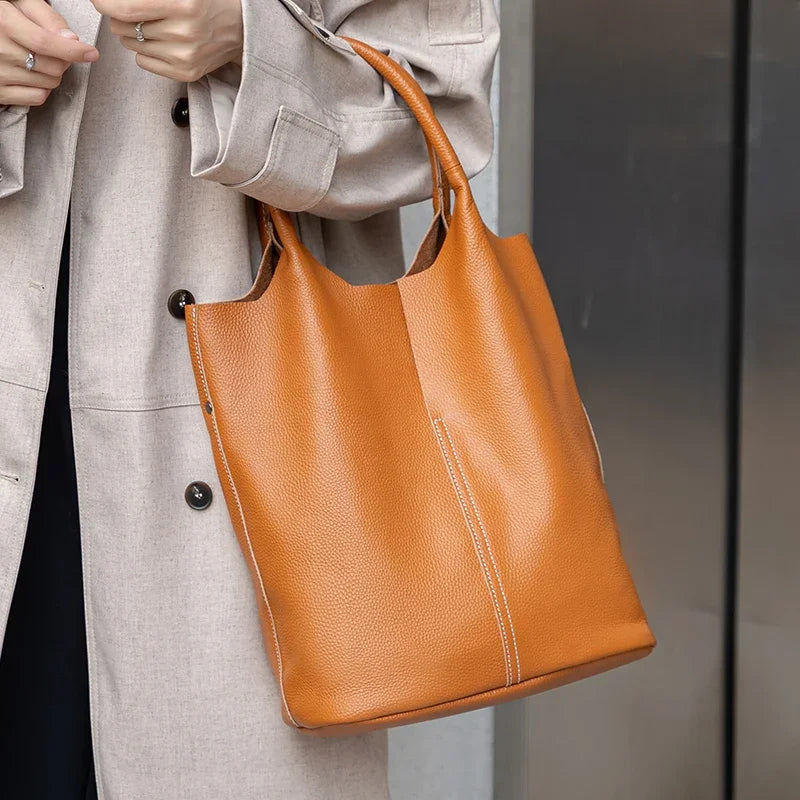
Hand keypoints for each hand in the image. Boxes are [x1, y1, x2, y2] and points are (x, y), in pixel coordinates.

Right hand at [0, 0, 98, 105]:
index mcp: (3, 23)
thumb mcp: (20, 5)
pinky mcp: (0, 93)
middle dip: (64, 60)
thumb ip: (46, 17)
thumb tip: (71, 39)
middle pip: (53, 67)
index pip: (44, 42)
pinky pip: (38, 97)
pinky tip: (35, 75)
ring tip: (39, 59)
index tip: (91, 53)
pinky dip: (43, 88)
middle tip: (56, 51)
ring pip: (50, 83)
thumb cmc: (2, 19)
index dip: (72, 50)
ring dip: (54, 74)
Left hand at [95, 0, 243, 82]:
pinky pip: (143, 62)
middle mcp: (183, 32)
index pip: (123, 7)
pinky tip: (162, 42)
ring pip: (131, 45)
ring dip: (133, 34)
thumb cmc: (206, 1)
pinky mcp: (185, 73)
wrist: (240, 27)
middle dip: (120, 17)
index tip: (100, 1)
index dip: (104, 3)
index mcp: (181, 3)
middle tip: (137, 11)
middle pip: (123, 27)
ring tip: (154, 26)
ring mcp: (184, 56)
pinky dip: (145, 51)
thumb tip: (110, 2)